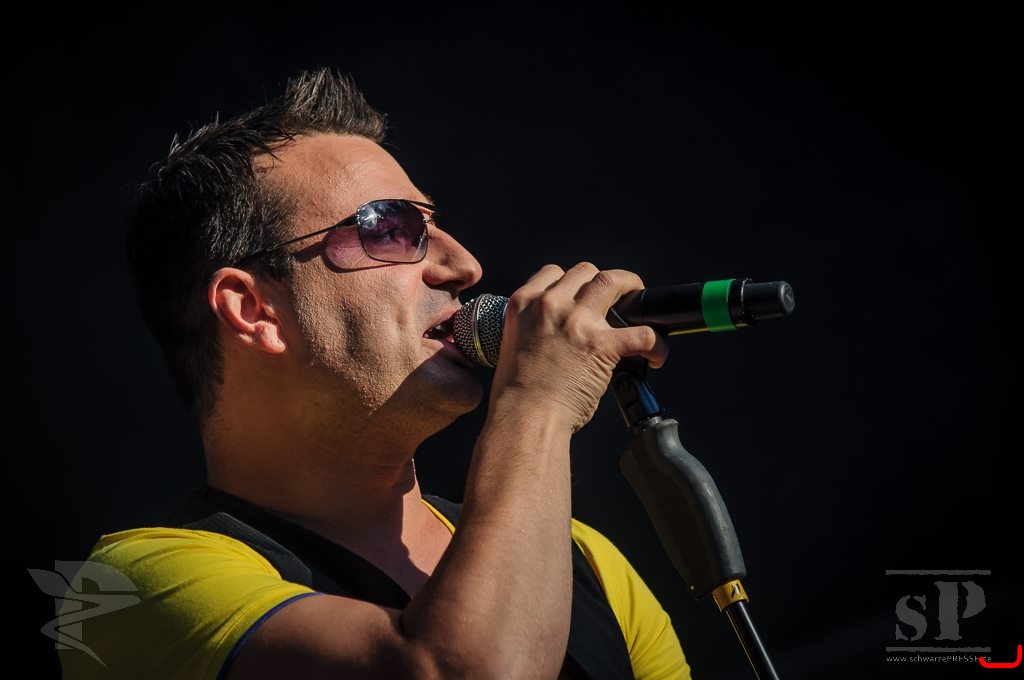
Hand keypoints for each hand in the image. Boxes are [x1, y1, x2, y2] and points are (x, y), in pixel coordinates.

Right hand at [490, 263, 668, 432]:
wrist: (524, 418)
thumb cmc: (516, 394)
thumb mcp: (514, 345)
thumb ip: (535, 329)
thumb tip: (559, 334)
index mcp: (523, 304)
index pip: (552, 272)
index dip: (571, 282)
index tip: (581, 293)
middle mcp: (549, 305)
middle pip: (585, 271)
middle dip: (603, 282)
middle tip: (614, 297)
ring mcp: (577, 321)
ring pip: (612, 281)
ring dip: (631, 288)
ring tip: (639, 302)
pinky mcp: (602, 344)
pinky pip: (641, 332)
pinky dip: (655, 344)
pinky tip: (655, 355)